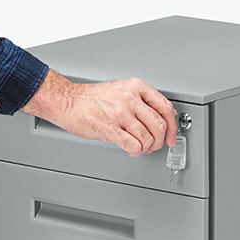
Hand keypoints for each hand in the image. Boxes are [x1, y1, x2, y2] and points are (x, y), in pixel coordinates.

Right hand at [22, 70, 177, 156]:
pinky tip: (130, 149)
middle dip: (159, 140)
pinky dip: (135, 152)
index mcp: (136, 87)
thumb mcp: (121, 90)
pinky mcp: (110, 129)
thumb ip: (142, 101)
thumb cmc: (92, 98)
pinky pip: (133, 146)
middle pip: (159, 125)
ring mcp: (120, 114)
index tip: (171, 136)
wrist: (67, 101)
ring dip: (146, 148)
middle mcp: (130, 98)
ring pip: (147, 138)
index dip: (171, 126)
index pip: (165, 107)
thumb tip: (162, 116)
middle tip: (154, 145)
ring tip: (140, 147)